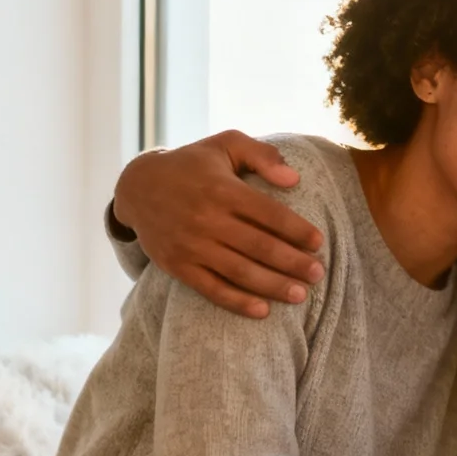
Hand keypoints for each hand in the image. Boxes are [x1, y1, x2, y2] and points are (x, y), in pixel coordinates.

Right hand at [113, 131, 328, 317]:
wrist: (137, 188)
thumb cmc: (192, 164)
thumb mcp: (225, 145)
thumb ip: (262, 155)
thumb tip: (294, 178)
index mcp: (223, 189)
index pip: (269, 213)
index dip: (297, 230)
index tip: (319, 242)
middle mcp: (207, 219)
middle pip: (260, 247)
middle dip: (293, 263)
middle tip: (319, 274)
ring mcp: (192, 246)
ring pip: (240, 272)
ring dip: (274, 286)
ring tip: (300, 295)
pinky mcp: (178, 266)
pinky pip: (213, 289)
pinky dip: (238, 302)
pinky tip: (263, 310)